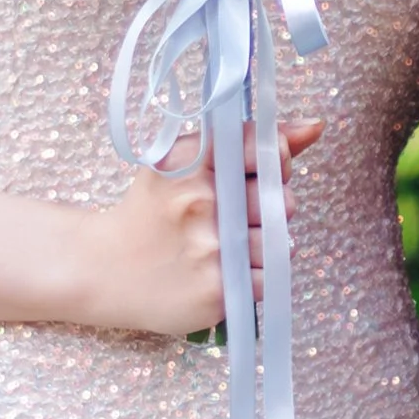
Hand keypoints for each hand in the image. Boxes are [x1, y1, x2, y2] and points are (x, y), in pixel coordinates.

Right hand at [67, 118, 323, 339]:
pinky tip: (222, 272)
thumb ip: (253, 143)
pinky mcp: (215, 292)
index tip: (258, 173)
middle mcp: (200, 201)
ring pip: (279, 244)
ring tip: (226, 246)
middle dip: (271, 209)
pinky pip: (267, 280)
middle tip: (237, 216)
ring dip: (262, 247)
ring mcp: (208, 249)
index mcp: (191, 160)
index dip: (275, 162)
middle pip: (282, 201)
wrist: (103, 269)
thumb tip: (315, 126)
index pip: (267, 149)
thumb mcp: (187, 163)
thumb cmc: (153, 211)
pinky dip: (253, 279)